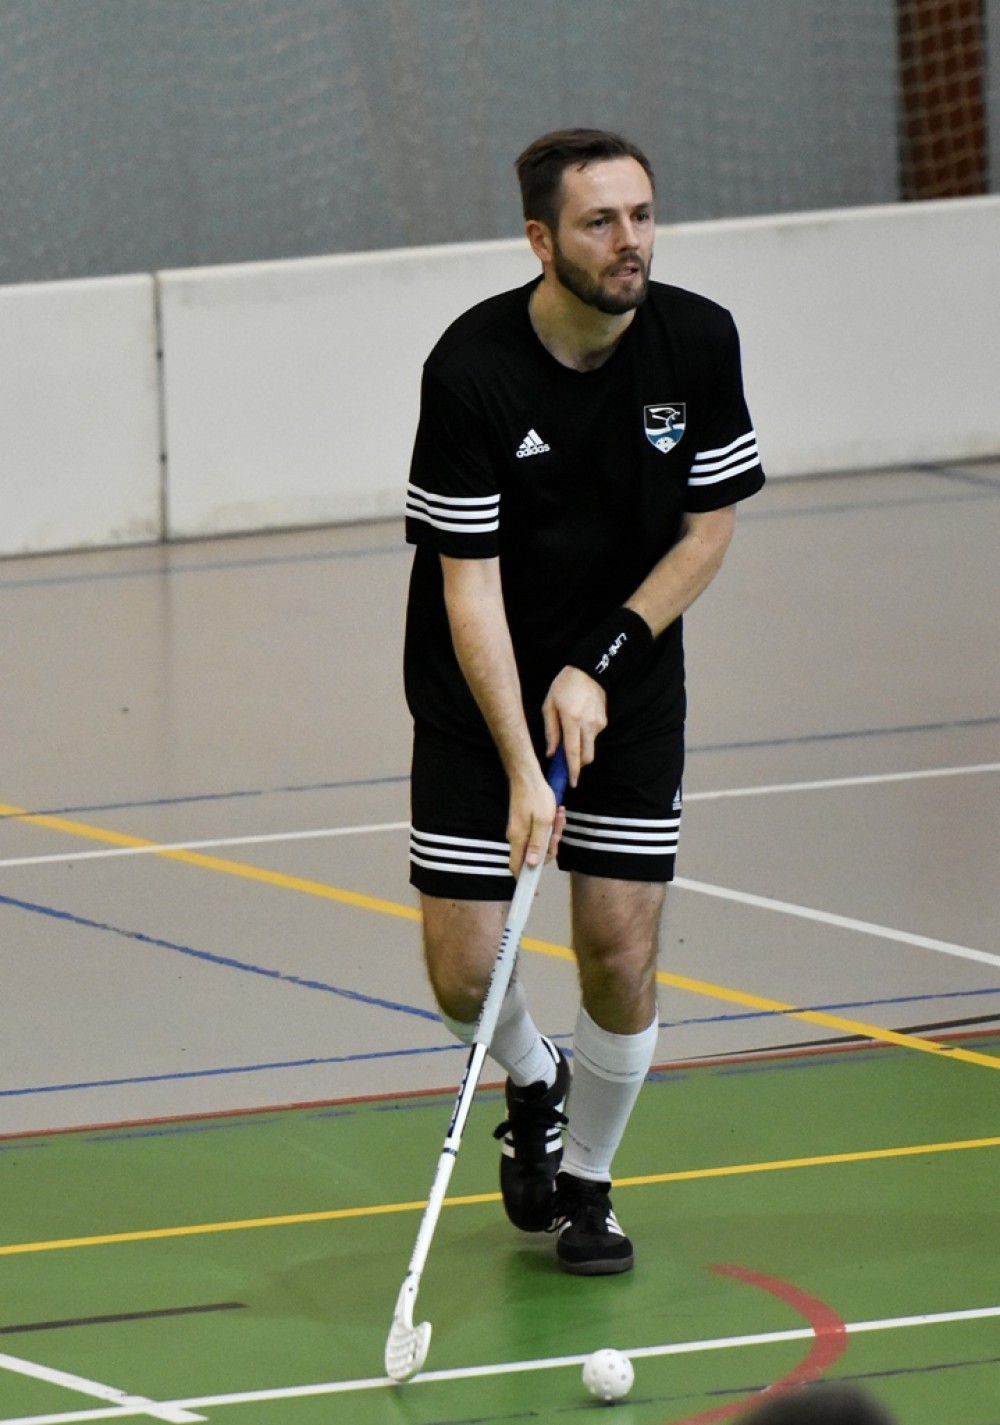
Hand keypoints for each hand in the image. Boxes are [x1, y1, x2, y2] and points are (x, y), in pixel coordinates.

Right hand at [506, 764, 565, 877]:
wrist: (527, 776)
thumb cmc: (536, 797)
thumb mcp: (543, 822)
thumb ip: (538, 844)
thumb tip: (532, 866)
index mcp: (519, 839)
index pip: (518, 868)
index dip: (526, 881)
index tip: (535, 891)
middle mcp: (517, 837)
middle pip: (533, 856)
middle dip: (550, 847)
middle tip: (557, 831)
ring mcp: (521, 830)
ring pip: (539, 843)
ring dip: (553, 834)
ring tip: (558, 816)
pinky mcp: (525, 824)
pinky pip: (539, 832)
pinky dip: (550, 826)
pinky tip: (556, 813)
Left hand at [542, 666, 607, 786]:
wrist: (588, 670)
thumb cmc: (564, 686)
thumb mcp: (550, 705)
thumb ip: (551, 730)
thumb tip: (551, 753)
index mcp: (572, 720)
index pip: (572, 752)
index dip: (572, 770)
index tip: (572, 783)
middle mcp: (587, 724)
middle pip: (586, 756)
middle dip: (577, 764)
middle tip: (567, 763)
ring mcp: (598, 723)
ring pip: (590, 747)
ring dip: (580, 748)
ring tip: (570, 734)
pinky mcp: (604, 721)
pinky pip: (593, 736)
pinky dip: (585, 736)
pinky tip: (579, 723)